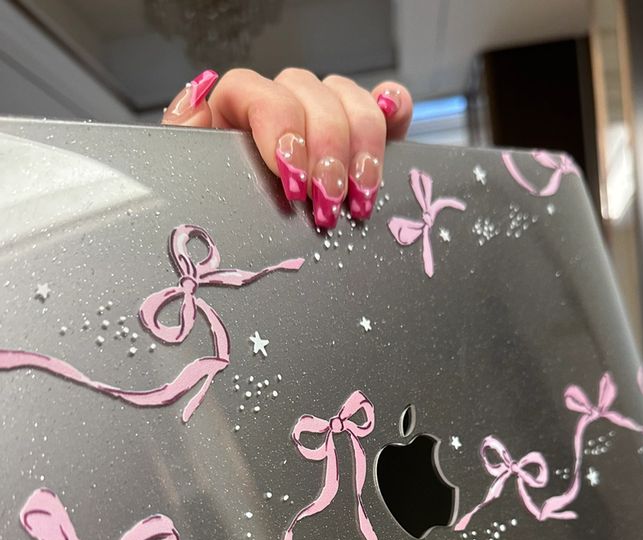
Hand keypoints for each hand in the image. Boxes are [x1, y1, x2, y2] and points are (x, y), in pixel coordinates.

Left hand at [162, 69, 412, 228]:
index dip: (278, 126)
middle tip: (328, 204)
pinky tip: (394, 133)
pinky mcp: (362, 140)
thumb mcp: (191, 191)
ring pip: (349, 98)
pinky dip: (393, 110)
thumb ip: (184, 140)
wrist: (253, 282)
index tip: (291, 179)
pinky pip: (384, 104)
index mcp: (232, 117)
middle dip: (325, 151)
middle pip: (309, 93)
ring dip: (362, 148)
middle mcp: (281, 111)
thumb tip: (194, 100)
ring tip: (358, 201)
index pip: (253, 89)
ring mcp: (324, 122)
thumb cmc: (220, 237)